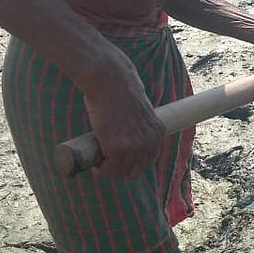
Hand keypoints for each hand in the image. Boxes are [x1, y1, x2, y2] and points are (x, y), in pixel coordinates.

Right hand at [81, 56, 164, 180]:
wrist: (109, 80)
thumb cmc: (120, 91)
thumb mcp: (140, 110)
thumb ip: (140, 124)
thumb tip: (129, 131)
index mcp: (158, 133)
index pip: (147, 160)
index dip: (131, 163)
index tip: (118, 159)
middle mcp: (149, 142)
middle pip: (134, 170)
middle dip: (119, 169)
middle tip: (105, 162)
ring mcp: (134, 146)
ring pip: (120, 172)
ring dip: (108, 172)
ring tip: (98, 164)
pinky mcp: (117, 147)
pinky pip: (108, 170)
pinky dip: (100, 171)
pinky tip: (95, 166)